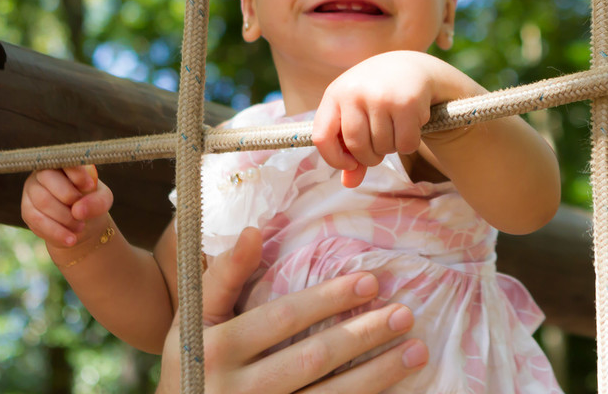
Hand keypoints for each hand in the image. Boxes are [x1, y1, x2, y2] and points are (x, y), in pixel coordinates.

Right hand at [20, 164, 113, 248]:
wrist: (79, 224)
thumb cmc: (91, 203)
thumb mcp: (102, 200)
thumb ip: (97, 201)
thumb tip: (78, 210)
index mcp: (63, 163)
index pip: (63, 160)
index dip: (76, 173)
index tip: (90, 186)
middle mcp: (43, 172)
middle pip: (48, 178)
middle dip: (69, 197)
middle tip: (82, 213)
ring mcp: (32, 190)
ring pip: (42, 201)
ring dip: (63, 218)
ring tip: (80, 228)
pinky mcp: (27, 209)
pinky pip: (36, 219)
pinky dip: (55, 231)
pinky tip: (69, 240)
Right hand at [155, 254, 427, 393]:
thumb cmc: (192, 364)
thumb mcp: (192, 319)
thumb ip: (223, 276)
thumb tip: (254, 231)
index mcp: (216, 349)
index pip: (282, 319)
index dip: (327, 300)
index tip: (371, 282)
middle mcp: (237, 390)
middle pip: (313, 360)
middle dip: (363, 336)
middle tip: (405, 314)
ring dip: (377, 374)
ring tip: (416, 350)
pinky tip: (394, 388)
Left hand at [312, 51, 442, 187]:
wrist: (411, 66)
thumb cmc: (377, 95)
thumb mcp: (357, 113)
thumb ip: (350, 149)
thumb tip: (348, 183)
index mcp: (335, 94)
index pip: (321, 137)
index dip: (334, 158)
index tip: (349, 162)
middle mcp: (355, 92)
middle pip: (356, 146)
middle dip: (370, 157)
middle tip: (380, 148)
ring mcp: (381, 96)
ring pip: (383, 147)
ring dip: (391, 148)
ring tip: (395, 129)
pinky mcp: (407, 102)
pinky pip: (405, 143)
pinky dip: (409, 144)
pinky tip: (411, 126)